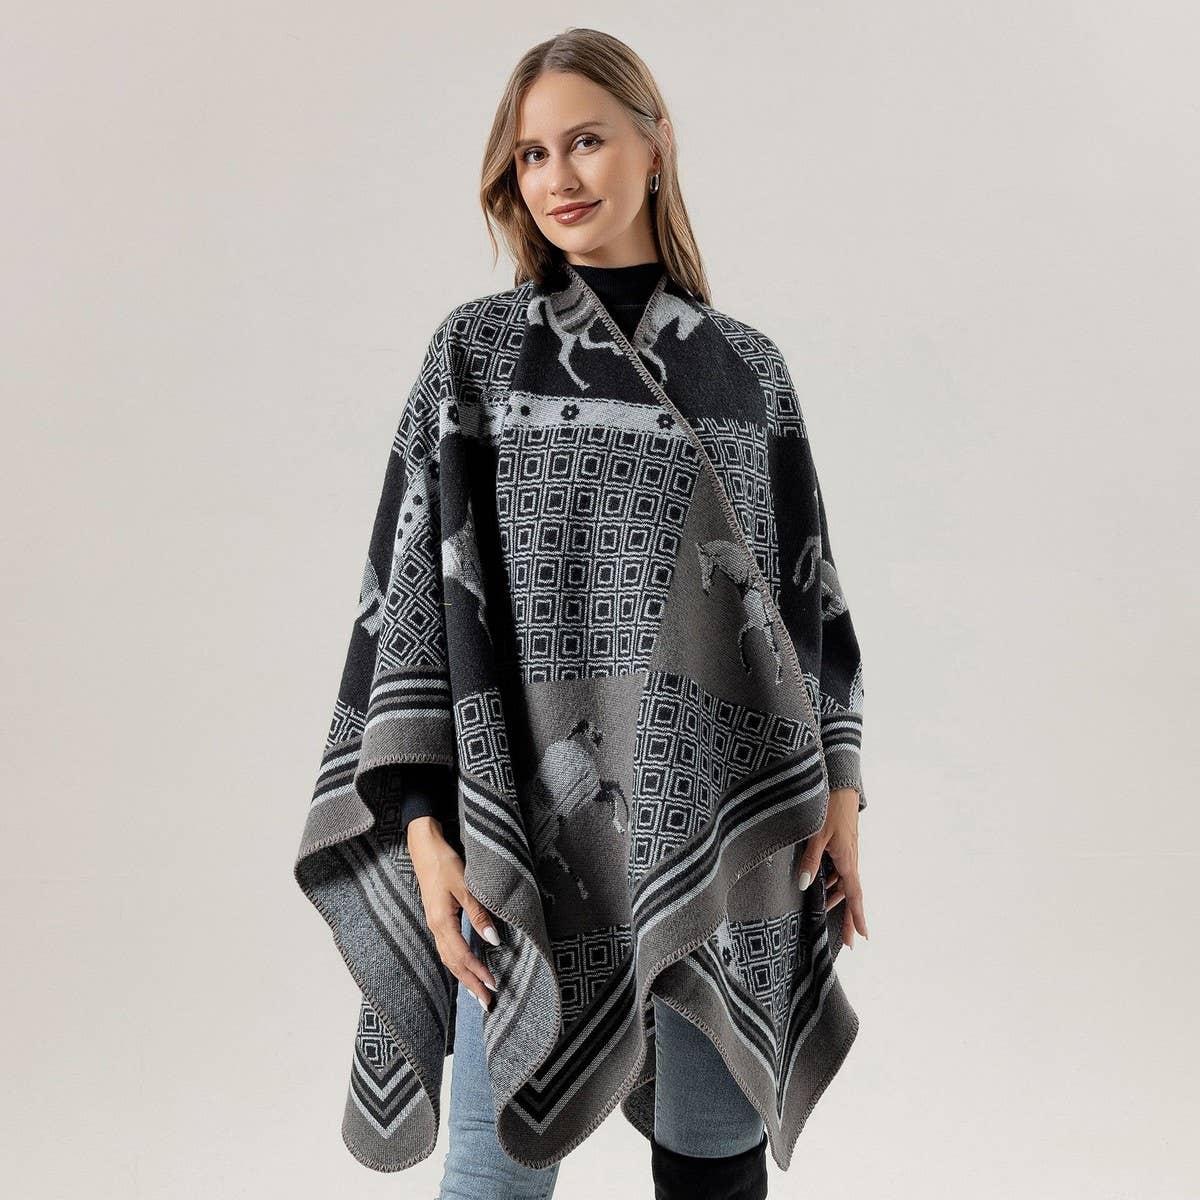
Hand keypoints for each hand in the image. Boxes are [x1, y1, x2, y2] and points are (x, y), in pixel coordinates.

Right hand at [406, 816, 501, 1008]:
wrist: (424, 848)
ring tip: (478, 992)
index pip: (463, 956)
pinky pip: (446, 949)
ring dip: (463, 976)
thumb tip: (493, 940)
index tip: (494, 987)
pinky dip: (457, 963)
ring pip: (448, 958)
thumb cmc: (445, 863)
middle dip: (470, 984)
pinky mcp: (436, 919)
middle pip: (453, 964)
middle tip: (487, 1004)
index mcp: (441, 922)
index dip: (478, 973)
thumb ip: (479, 914)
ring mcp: (434, 924)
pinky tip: (466, 967)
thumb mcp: (466, 886)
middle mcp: (435, 928)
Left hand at [795, 786, 867, 948]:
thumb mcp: (816, 835)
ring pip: (842, 880)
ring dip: (835, 897)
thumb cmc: (829, 808)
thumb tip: (803, 885)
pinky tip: (819, 883)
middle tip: (848, 941)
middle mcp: (850, 859)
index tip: (862, 937)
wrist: (839, 785)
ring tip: (823, 912)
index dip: (857, 917)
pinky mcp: (841, 843)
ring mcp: (846, 851)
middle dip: (847, 916)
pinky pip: (837, 868)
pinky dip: (831, 880)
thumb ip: (810, 860)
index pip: (854, 895)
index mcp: (847, 860)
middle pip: (849, 893)